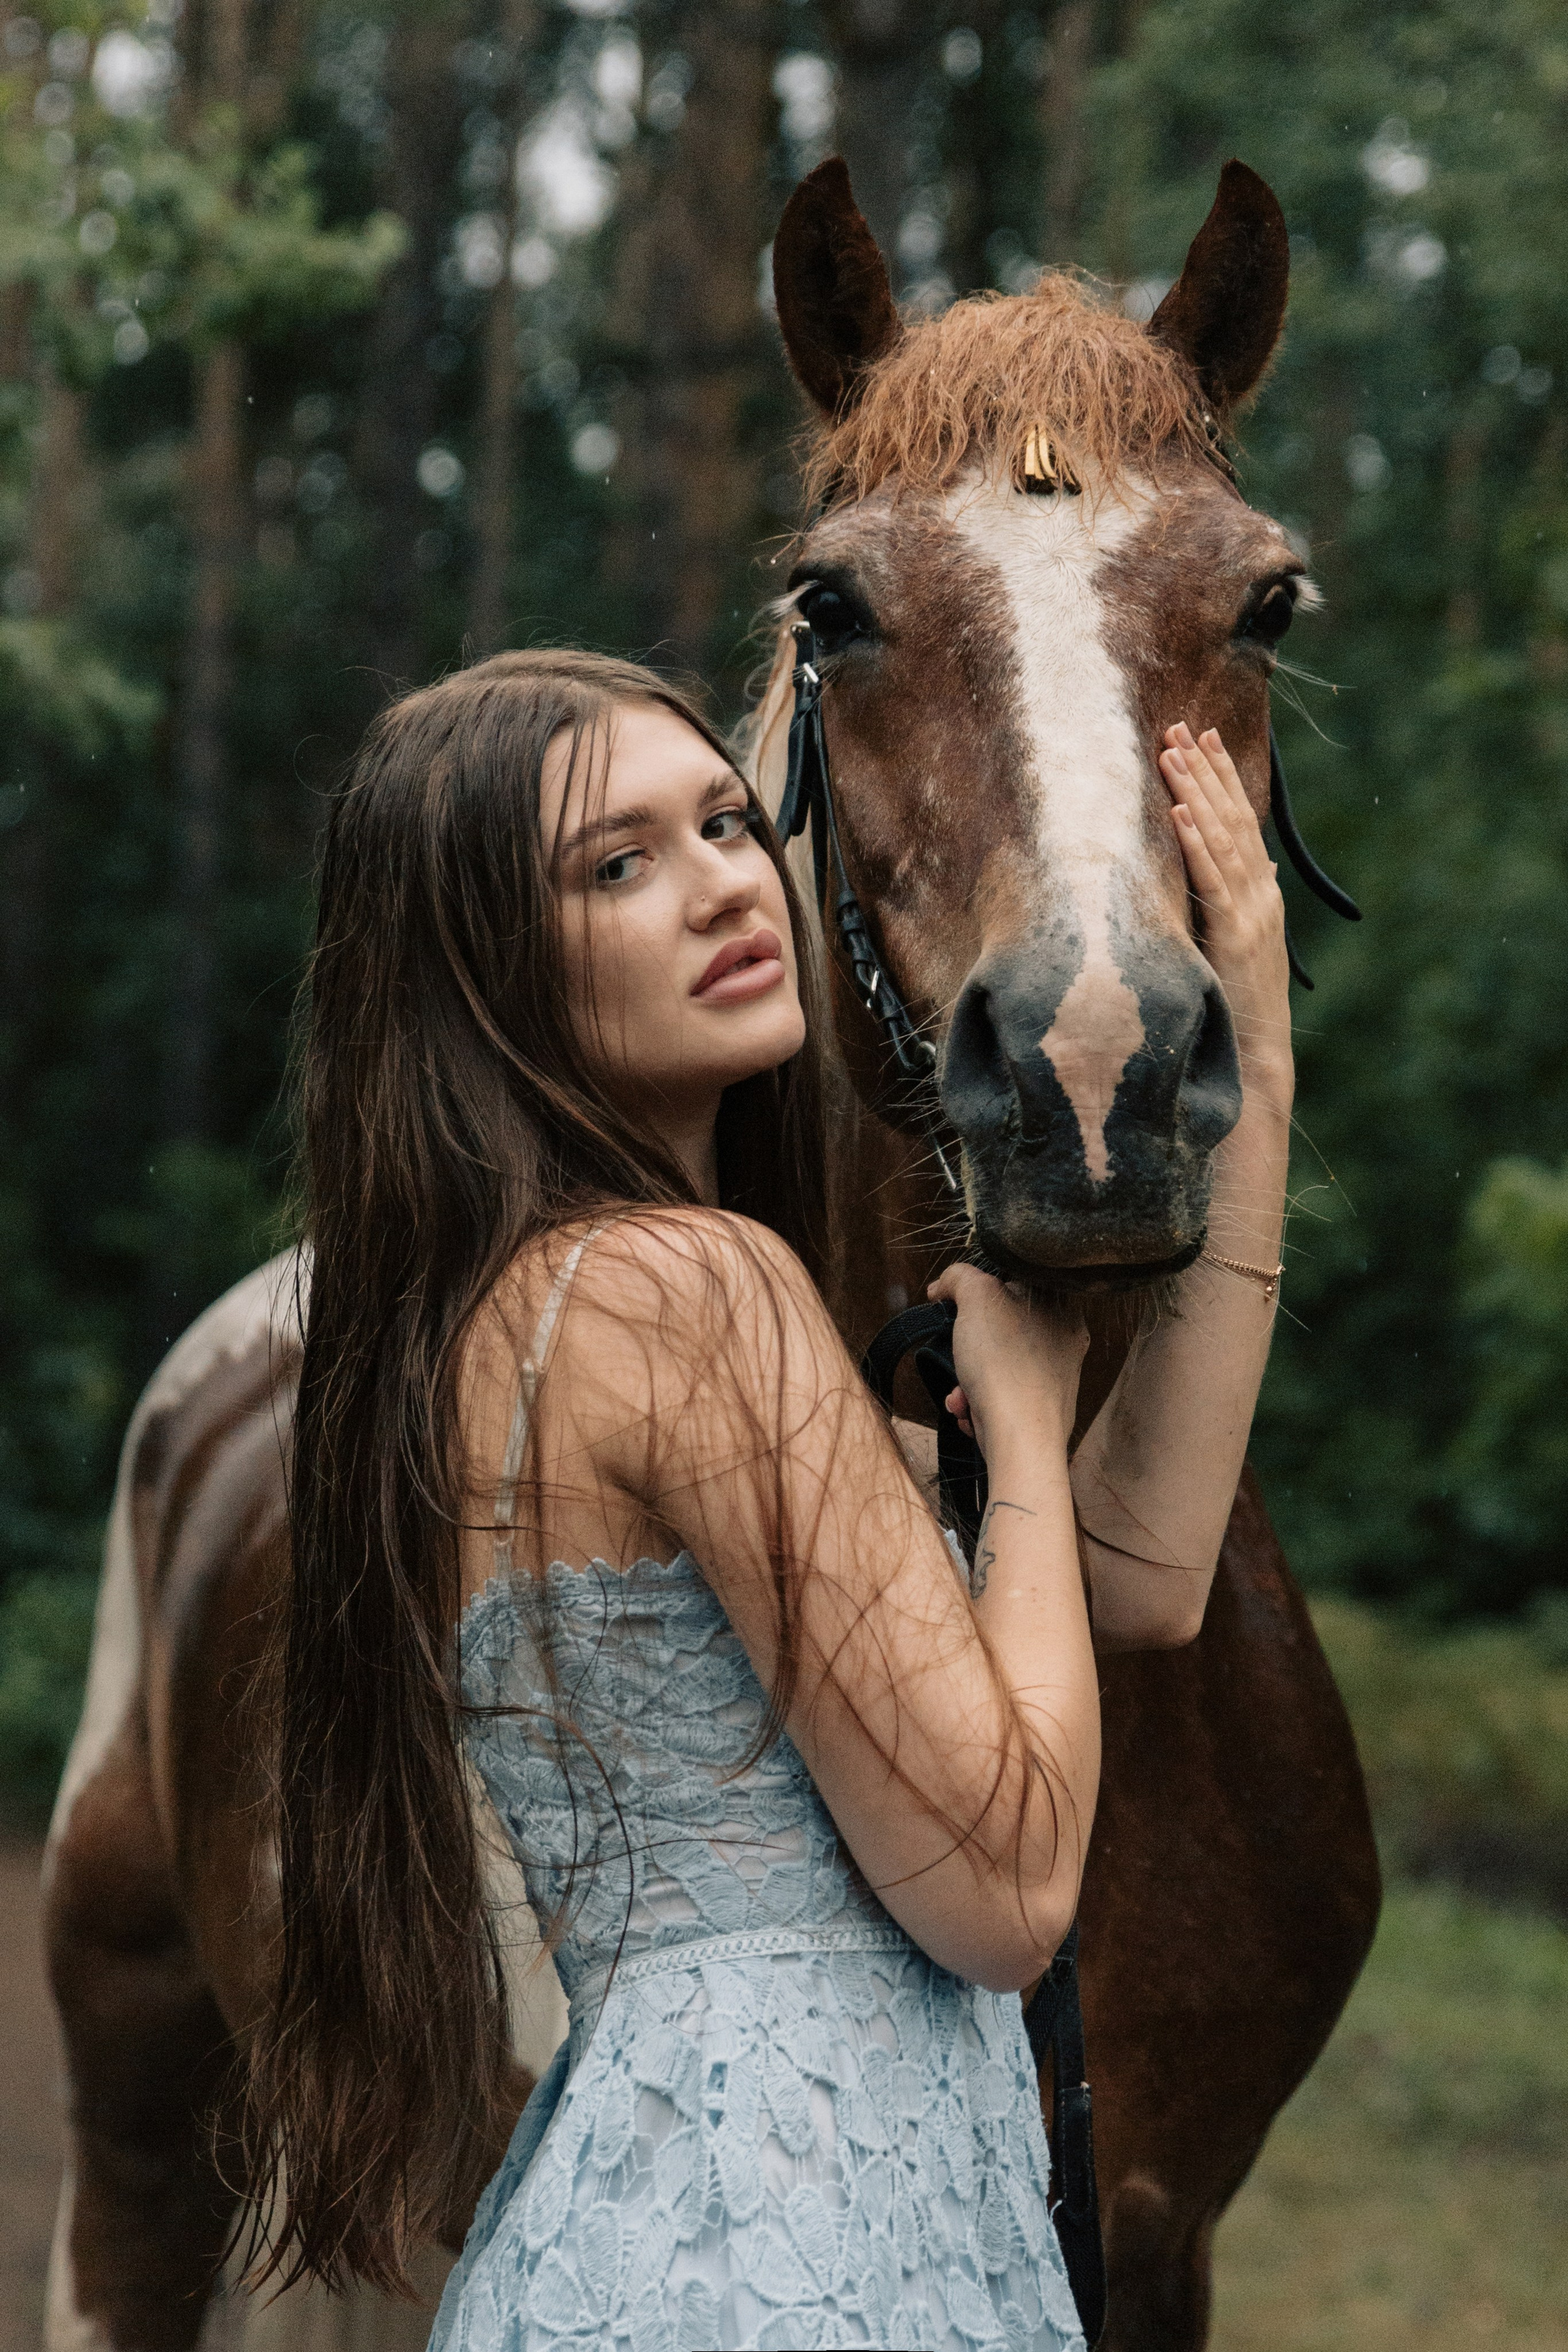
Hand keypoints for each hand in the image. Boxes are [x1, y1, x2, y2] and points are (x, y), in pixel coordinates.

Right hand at [927, 1263, 1087, 1464]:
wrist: (1020, 1438)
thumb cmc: (1007, 1366)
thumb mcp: (977, 1297)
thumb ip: (960, 1277)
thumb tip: (944, 1285)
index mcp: (1063, 1310)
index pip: (1019, 1284)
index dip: (983, 1291)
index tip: (959, 1305)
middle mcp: (1064, 1345)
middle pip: (1001, 1329)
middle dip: (968, 1345)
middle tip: (958, 1350)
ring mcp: (1052, 1381)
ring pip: (997, 1366)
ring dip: (967, 1378)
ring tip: (960, 1391)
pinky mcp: (1036, 1411)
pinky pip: (998, 1396)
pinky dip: (977, 1402)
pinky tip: (968, 1409)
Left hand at [1159, 723, 1290, 1081]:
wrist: (1255, 1054)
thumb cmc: (1237, 1004)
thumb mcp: (1234, 944)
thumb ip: (1235, 904)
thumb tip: (1245, 869)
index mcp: (1259, 894)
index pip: (1239, 822)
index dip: (1221, 779)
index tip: (1202, 740)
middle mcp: (1259, 895)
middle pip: (1231, 818)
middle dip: (1206, 770)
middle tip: (1182, 726)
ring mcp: (1251, 912)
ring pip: (1221, 839)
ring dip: (1195, 793)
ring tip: (1173, 753)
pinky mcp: (1234, 935)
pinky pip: (1212, 879)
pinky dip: (1195, 843)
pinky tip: (1178, 813)